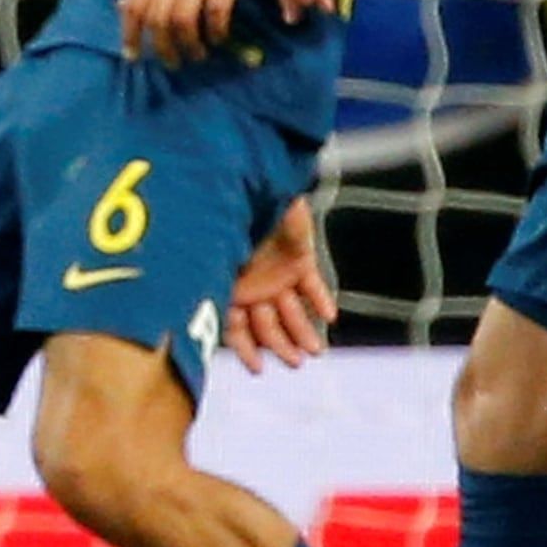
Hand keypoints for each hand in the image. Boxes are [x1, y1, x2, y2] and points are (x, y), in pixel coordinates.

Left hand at [118, 0, 288, 66]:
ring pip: (182, 20)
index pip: (135, 4)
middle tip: (174, 64)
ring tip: (198, 55)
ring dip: (189, 45)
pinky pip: (215, 12)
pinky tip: (219, 38)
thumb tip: (122, 6)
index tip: (134, 57)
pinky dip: (215, 31)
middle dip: (163, 48)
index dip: (130, 34)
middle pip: (157, 18)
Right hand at [231, 201, 334, 369]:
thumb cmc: (224, 214)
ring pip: (292, 310)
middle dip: (281, 345)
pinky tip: (330, 315)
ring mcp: (276, 272)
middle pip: (267, 324)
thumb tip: (216, 317)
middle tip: (296, 363)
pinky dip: (321, 299)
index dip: (246, 349)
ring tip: (317, 350)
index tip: (259, 369)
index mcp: (227, 287)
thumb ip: (216, 283)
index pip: (235, 327)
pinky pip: (313, 285)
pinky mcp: (299, 258)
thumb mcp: (216, 253)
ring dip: (303, 330)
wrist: (251, 177)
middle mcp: (251, 284)